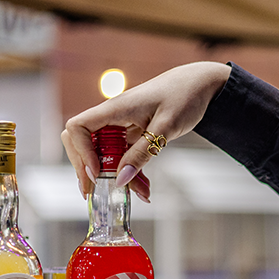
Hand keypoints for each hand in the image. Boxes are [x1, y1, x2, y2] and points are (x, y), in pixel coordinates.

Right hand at [61, 61, 231, 200]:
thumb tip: (120, 179)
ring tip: (136, 194)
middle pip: (82, 142)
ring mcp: (121, 124)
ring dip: (113, 174)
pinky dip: (129, 170)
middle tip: (96, 191)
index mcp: (115, 108)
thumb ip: (142, 153)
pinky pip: (121, 154)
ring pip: (104, 152)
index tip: (97, 172)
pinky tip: (143, 186)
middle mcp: (113, 116)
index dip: (81, 152)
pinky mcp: (132, 132)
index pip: (78, 128)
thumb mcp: (165, 128)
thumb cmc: (184, 97)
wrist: (200, 84)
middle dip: (87, 168)